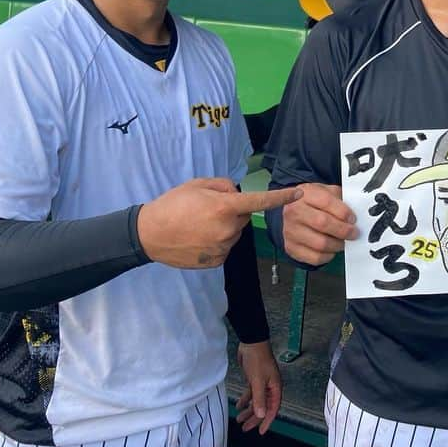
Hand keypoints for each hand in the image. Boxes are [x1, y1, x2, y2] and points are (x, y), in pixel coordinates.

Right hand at [137, 178, 302, 268]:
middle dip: (233, 212)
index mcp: (225, 207)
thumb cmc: (173, 204)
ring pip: (235, 233)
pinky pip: (226, 247)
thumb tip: (238, 194)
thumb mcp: (198, 184)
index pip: (259, 201)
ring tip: (199, 225)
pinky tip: (198, 238)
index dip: (281, 197)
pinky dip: (217, 242)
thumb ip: (224, 186)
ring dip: (225, 228)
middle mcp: (228, 228)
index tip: (298, 193)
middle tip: (208, 210)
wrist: (149, 234)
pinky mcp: (217, 261)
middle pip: (244, 217)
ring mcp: (223, 247)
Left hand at [234, 341, 282, 434]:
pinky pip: (251, 394)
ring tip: (239, 419)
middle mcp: (270, 387)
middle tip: (245, 428)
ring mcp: (262, 383)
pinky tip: (238, 405)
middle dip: (255, 418)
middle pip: (264, 407)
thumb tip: (262, 415)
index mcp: (275, 388)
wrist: (251, 343)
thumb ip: (259, 399)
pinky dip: (245, 400)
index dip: (267, 421)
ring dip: (248, 410)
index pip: (273, 409)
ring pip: (256, 401)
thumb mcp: (258, 381)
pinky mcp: (254, 379)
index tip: (260, 431)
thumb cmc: (258, 360)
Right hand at [282, 183, 357, 265]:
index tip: (353, 219)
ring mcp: (290, 231)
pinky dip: (328, 256)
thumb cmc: (314, 202)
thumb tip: (356, 212)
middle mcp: (294, 212)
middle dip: (344, 230)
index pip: (326, 202)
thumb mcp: (326, 191)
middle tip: (354, 233)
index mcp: (305, 194)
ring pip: (320, 243)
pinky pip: (315, 258)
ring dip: (338, 245)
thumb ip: (339, 198)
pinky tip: (332, 249)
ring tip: (343, 241)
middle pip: (323, 223)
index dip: (343, 212)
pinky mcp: (291, 248)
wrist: (292, 212)